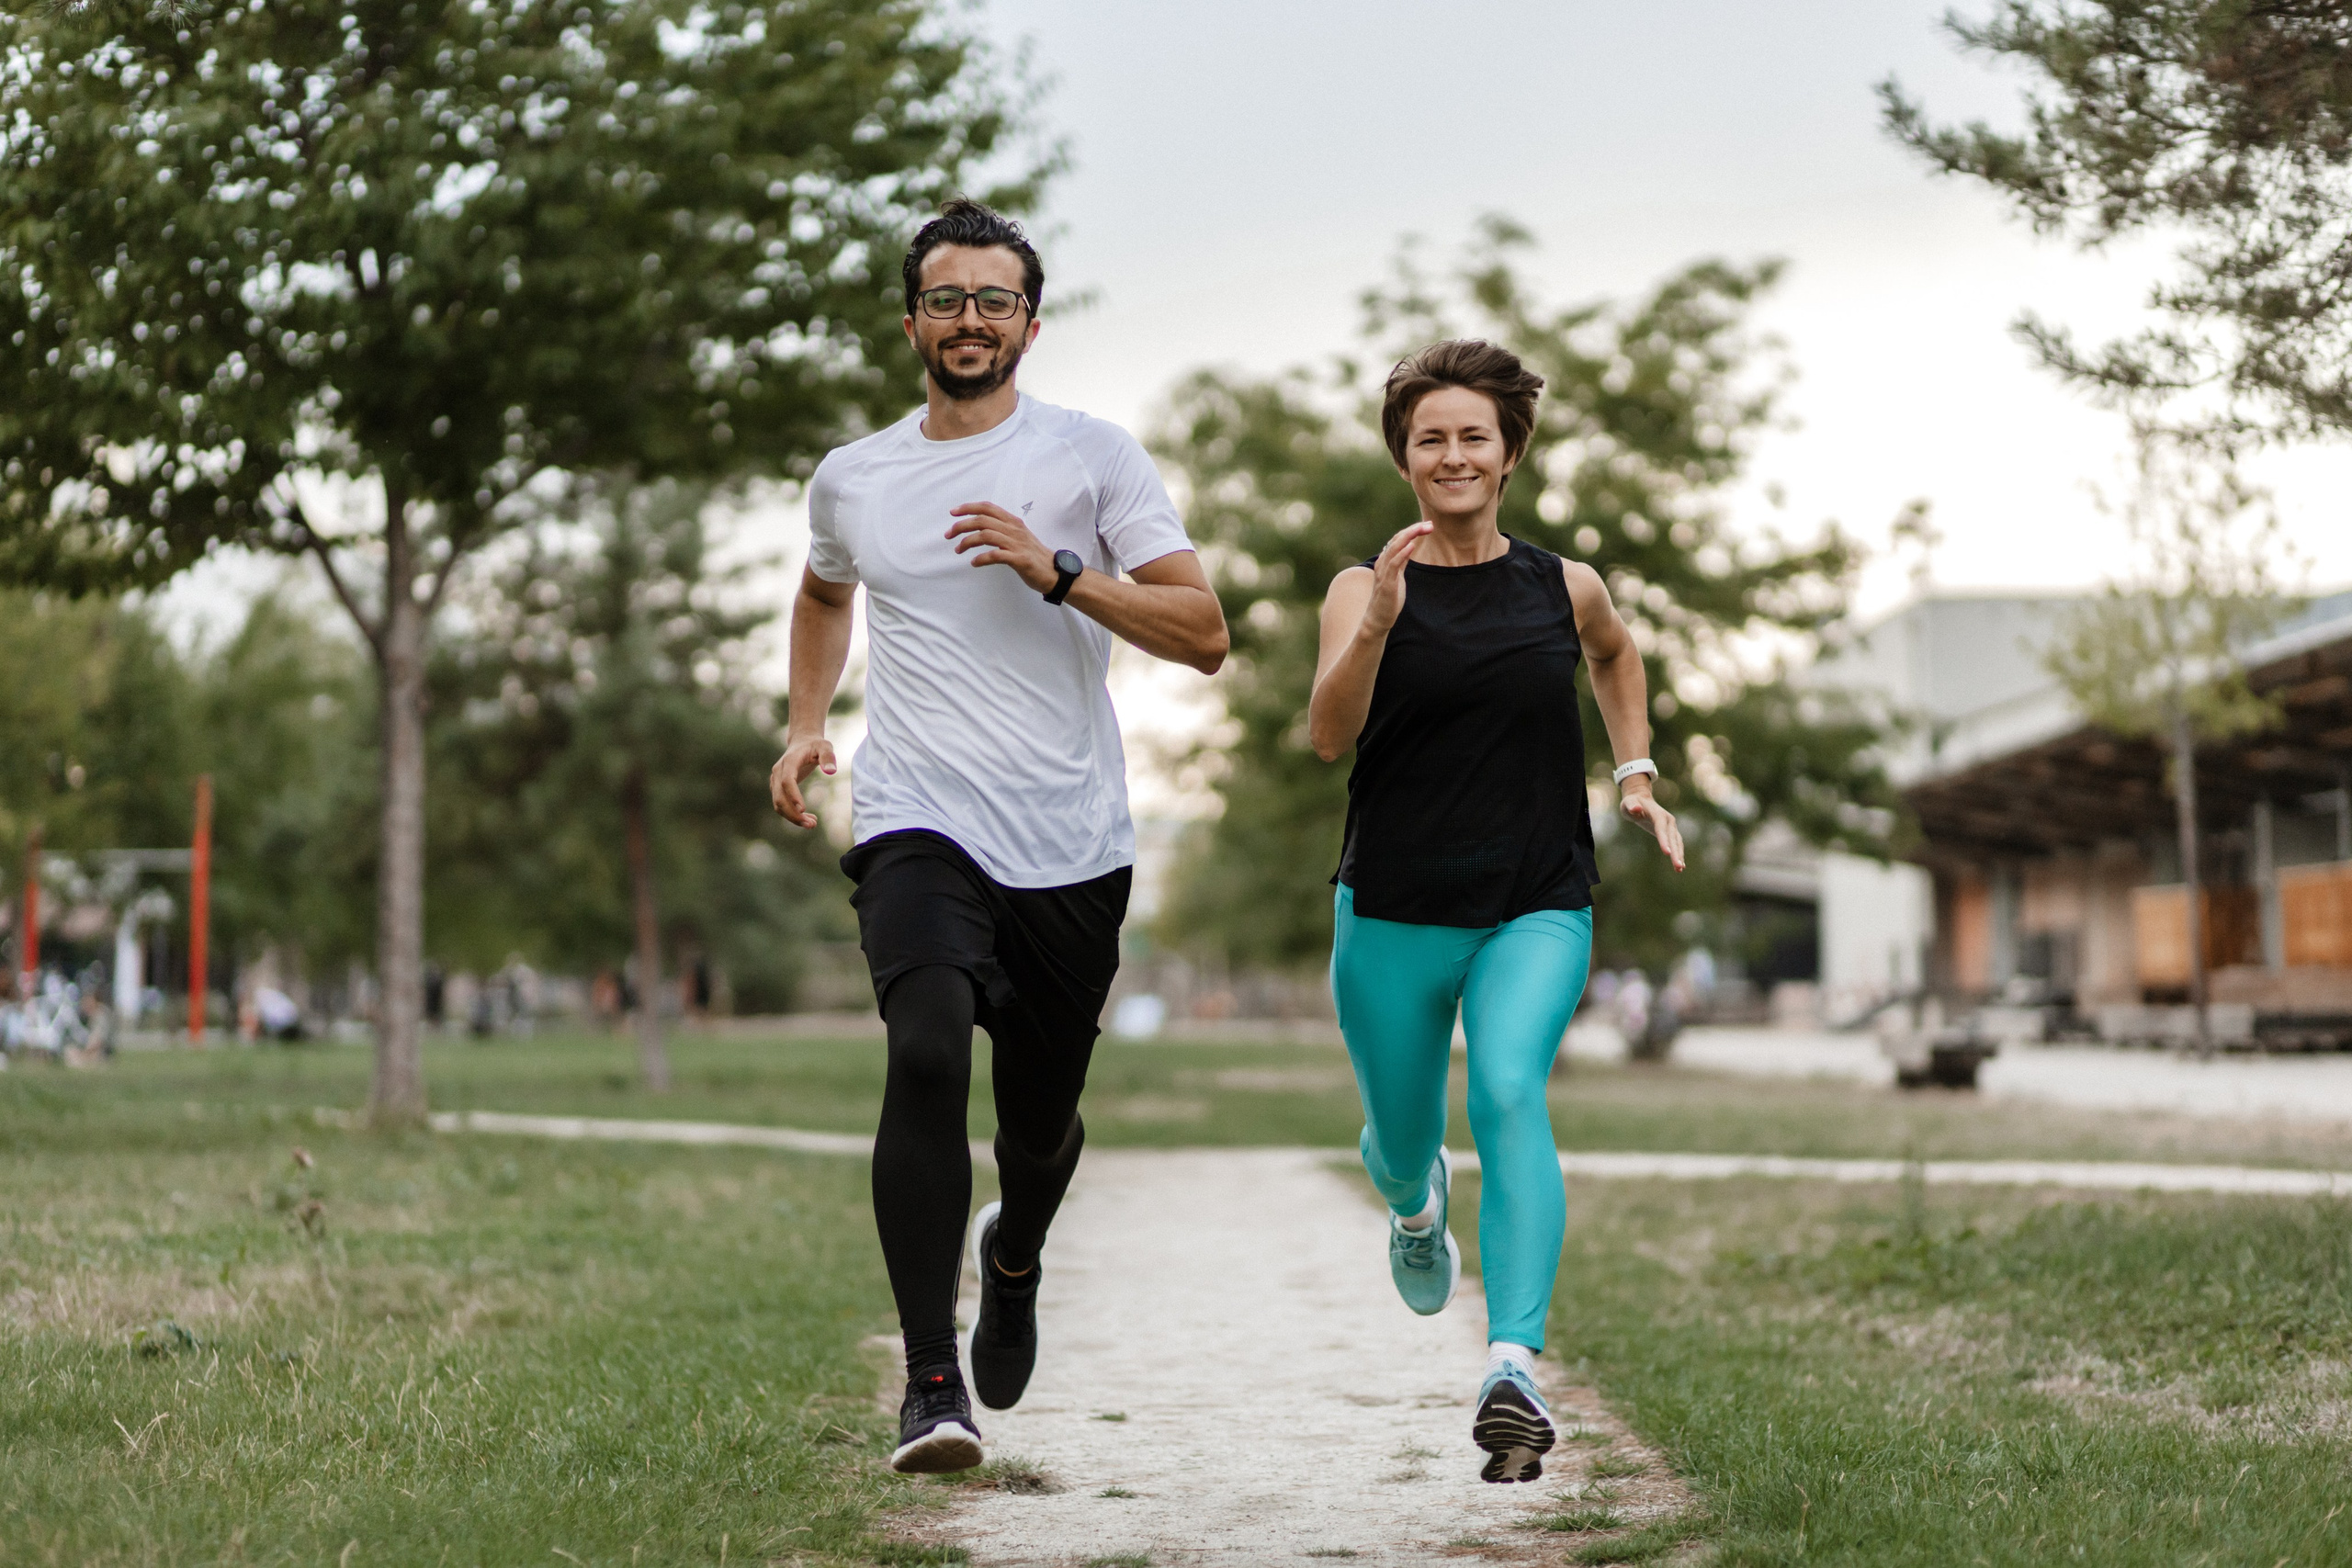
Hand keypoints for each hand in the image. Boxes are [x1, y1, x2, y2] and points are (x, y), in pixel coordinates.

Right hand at [769, 734, 836, 828]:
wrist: (802, 742)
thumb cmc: (815, 745)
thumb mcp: (825, 746)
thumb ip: (828, 757)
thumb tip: (831, 771)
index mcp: (789, 762)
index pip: (787, 781)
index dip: (793, 795)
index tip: (803, 809)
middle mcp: (778, 772)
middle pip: (779, 797)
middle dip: (793, 814)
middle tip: (811, 825)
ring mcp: (775, 780)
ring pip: (778, 804)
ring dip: (792, 817)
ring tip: (812, 824)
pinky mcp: (777, 788)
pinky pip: (781, 804)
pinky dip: (791, 814)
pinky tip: (807, 818)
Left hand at [947, 502, 1055, 591]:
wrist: (1054, 572)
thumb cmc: (1034, 556)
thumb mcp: (1018, 537)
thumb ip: (1002, 530)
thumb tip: (981, 529)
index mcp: (1013, 522)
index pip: (988, 508)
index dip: (969, 507)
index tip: (953, 512)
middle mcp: (1014, 529)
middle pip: (982, 520)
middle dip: (961, 526)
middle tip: (948, 535)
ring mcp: (1017, 544)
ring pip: (986, 535)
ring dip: (967, 542)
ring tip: (958, 550)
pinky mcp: (1020, 559)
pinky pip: (996, 555)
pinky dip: (981, 558)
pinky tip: (974, 563)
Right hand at [1361, 521, 1432, 635]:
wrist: (1378, 619)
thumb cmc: (1389, 599)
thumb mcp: (1398, 576)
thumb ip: (1401, 562)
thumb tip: (1409, 547)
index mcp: (1386, 561)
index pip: (1398, 539)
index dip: (1412, 531)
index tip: (1428, 526)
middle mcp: (1383, 563)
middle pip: (1397, 540)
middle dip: (1413, 530)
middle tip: (1429, 524)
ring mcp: (1383, 573)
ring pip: (1394, 548)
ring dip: (1409, 537)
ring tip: (1421, 528)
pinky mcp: (1387, 583)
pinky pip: (1393, 564)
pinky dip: (1402, 553)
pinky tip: (1411, 546)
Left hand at [1619, 779, 1684, 871]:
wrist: (1640, 799)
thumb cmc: (1632, 802)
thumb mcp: (1628, 803)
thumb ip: (1631, 806)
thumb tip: (1636, 809)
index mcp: (1658, 813)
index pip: (1661, 828)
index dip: (1664, 840)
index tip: (1667, 853)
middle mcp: (1668, 820)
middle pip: (1672, 838)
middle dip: (1676, 852)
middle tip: (1678, 866)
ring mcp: (1671, 826)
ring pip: (1677, 842)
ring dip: (1679, 855)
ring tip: (1680, 869)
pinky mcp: (1670, 832)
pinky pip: (1676, 844)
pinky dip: (1679, 854)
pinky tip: (1680, 866)